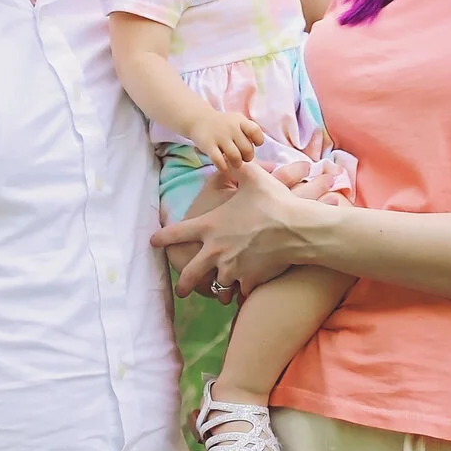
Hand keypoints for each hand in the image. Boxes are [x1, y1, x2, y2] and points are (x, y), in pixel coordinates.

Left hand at [151, 159, 319, 297]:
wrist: (297, 229)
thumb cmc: (273, 202)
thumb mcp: (254, 178)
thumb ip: (239, 168)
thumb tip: (233, 156)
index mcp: (210, 226)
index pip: (178, 232)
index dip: (163, 237)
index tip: (154, 242)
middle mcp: (216, 251)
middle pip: (190, 273)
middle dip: (183, 283)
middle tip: (181, 290)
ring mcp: (232, 268)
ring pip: (218, 284)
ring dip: (218, 286)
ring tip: (220, 292)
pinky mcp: (249, 279)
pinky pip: (241, 292)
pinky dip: (242, 292)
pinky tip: (244, 294)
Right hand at [185, 107, 270, 172]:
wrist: (199, 120)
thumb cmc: (223, 124)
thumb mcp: (236, 121)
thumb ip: (248, 130)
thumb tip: (258, 145)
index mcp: (239, 121)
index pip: (255, 131)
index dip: (258, 140)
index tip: (254, 144)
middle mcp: (230, 128)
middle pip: (246, 148)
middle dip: (248, 157)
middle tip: (243, 158)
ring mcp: (219, 136)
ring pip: (235, 156)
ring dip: (237, 163)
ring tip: (236, 163)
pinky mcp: (208, 145)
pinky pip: (219, 161)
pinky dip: (223, 167)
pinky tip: (223, 166)